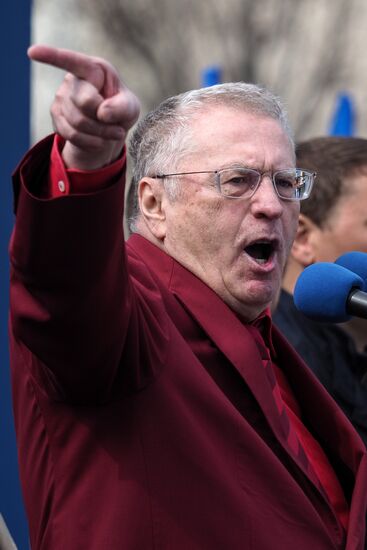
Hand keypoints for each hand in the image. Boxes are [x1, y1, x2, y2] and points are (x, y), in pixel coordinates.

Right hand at [28, 45, 139, 169]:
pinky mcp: (56, 117)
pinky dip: (90, 142)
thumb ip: (122, 107)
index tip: (32, 52)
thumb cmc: (121, 110)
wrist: (110, 128)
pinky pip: (71, 135)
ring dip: (100, 135)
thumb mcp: (131, 107)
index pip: (70, 61)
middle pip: (85, 103)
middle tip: (119, 130)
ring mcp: (61, 98)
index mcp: (92, 69)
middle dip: (105, 121)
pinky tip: (99, 141)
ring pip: (78, 122)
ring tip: (113, 135)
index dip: (51, 56)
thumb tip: (102, 112)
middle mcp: (73, 80)